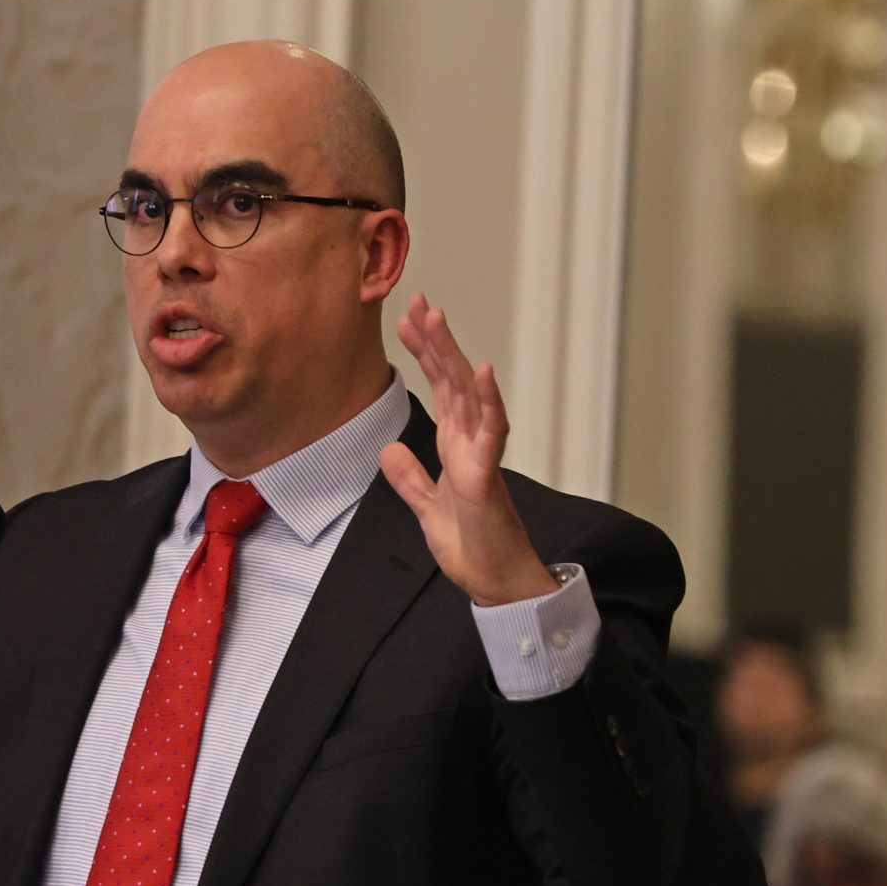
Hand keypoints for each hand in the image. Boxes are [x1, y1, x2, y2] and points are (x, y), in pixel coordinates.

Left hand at [378, 293, 560, 607]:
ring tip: (439, 320)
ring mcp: (481, 457)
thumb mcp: (428, 509)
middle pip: (453, 381)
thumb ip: (411, 479)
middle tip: (420, 302)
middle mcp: (470, 444)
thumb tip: (390, 451)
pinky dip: (490, 401)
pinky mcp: (486, 479)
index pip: (440, 390)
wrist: (496, 584)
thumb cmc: (473, 548)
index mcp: (456, 448)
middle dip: (436, 341)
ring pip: (468, 396)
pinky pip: (491, 434)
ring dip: (454, 357)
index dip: (425, 355)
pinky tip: (484, 371)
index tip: (409, 321)